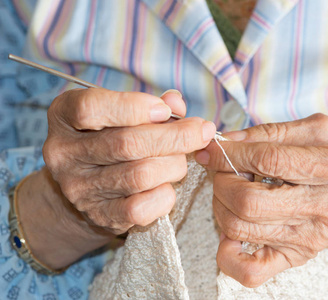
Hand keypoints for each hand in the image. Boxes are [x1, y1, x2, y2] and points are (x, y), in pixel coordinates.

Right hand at [19, 88, 215, 268]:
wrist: (90, 184)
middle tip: (201, 132)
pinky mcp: (99, 215)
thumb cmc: (113, 137)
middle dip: (175, 136)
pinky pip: (140, 208)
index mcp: (63, 116)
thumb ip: (151, 104)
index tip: (166, 111)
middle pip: (126, 143)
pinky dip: (165, 195)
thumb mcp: (123, 113)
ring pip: (140, 175)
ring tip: (183, 158)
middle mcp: (63, 153)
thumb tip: (176, 103)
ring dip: (174, 164)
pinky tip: (169, 185)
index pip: (91, 108)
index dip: (135, 106)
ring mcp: (79, 188)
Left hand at [196, 113, 327, 286]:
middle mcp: (326, 209)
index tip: (211, 147)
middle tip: (223, 168)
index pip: (269, 161)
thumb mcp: (322, 131)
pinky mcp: (297, 258)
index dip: (230, 153)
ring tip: (230, 188)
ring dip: (219, 205)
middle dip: (221, 180)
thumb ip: (273, 132)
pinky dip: (228, 254)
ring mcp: (310, 239)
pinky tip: (232, 229)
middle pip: (249, 202)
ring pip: (240, 229)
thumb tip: (227, 141)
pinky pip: (251, 272)